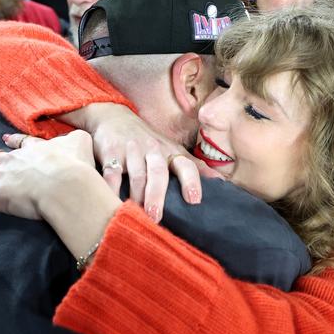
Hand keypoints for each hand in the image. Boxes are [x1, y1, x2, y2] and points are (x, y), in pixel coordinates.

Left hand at [0, 130, 97, 226]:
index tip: (6, 141)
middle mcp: (14, 161)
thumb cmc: (76, 165)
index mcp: (34, 149)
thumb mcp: (82, 143)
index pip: (19, 144)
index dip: (12, 143)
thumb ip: (77, 138)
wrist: (65, 183)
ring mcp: (3, 179)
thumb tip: (78, 138)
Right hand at [62, 103, 221, 220]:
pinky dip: (110, 187)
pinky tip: (111, 201)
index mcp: (170, 152)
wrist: (112, 116)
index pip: (185, 165)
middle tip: (156, 217)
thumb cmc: (147, 141)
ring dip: (137, 195)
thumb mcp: (172, 150)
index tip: (194, 200)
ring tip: (136, 215)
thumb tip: (223, 183)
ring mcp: (131, 150)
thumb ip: (195, 167)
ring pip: (136, 174)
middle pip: (158, 172)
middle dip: (157, 194)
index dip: (191, 181)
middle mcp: (152, 149)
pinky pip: (111, 172)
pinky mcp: (110, 152)